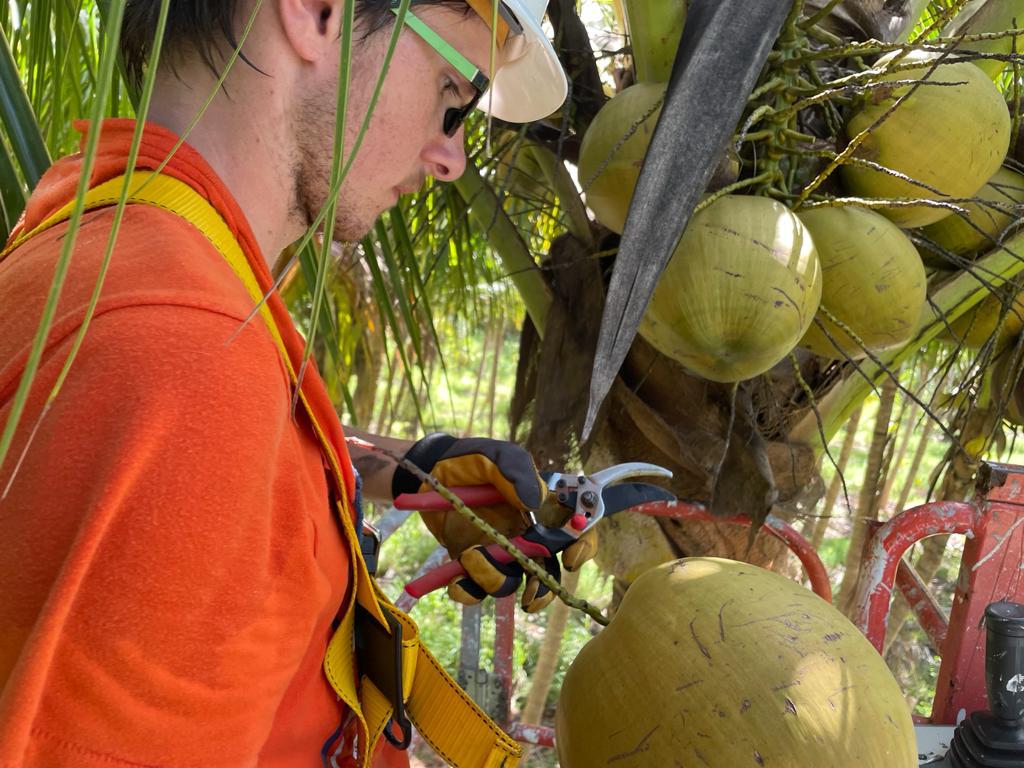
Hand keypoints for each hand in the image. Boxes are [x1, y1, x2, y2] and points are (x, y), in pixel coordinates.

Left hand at [392, 433, 596, 609]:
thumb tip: (535, 503)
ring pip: (509, 583)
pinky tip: (455, 581)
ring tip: (471, 554)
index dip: (583, 547)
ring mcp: (499, 553)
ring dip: (492, 577)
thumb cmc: (471, 459)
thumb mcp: (496, 456)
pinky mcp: (471, 564)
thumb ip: (516, 472)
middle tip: (531, 598)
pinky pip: (475, 590)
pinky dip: (467, 591)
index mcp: (542, 509)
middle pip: (548, 572)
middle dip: (542, 591)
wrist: (429, 470)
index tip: (570, 559)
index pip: (576, 530)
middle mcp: (526, 536)